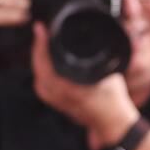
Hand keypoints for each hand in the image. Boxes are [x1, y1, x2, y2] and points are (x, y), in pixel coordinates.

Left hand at [30, 23, 138, 147]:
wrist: (111, 121)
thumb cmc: (112, 99)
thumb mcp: (109, 73)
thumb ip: (100, 57)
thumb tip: (96, 36)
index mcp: (67, 88)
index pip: (44, 62)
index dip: (40, 42)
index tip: (40, 28)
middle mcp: (57, 95)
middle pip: (37, 66)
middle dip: (38, 47)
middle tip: (42, 30)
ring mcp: (54, 99)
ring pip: (37, 73)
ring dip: (39, 57)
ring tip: (43, 41)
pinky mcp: (54, 101)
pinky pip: (41, 81)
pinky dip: (42, 68)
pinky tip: (45, 60)